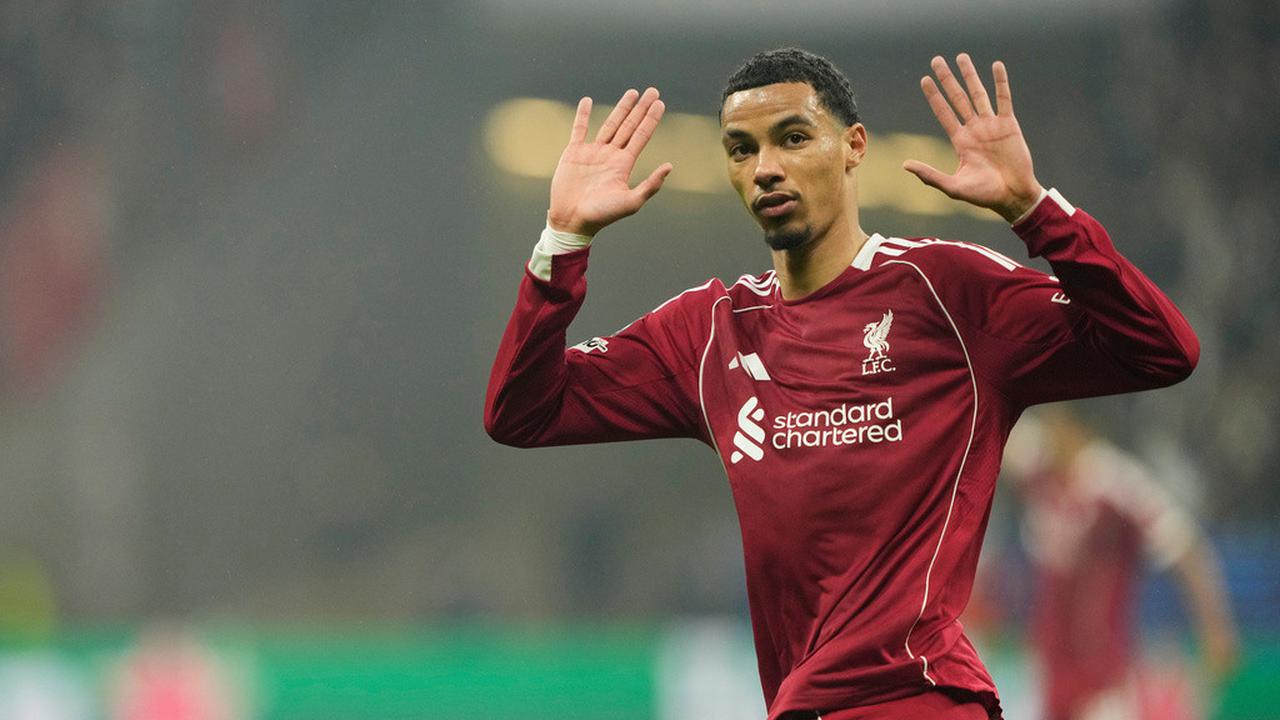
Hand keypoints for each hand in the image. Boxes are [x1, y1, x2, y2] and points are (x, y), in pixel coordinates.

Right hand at [547, 87, 673, 235]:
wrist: (572, 220)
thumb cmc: (602, 215)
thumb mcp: (631, 202)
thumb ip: (651, 185)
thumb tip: (669, 166)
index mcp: (624, 164)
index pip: (641, 136)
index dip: (651, 119)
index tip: (660, 103)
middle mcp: (610, 155)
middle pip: (629, 126)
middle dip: (641, 109)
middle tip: (653, 91)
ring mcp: (592, 152)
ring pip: (610, 124)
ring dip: (621, 108)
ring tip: (632, 93)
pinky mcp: (574, 152)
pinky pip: (579, 129)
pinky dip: (583, 115)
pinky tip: (588, 101)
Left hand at [903, 54, 1043, 222]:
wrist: (1013, 196)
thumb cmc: (984, 195)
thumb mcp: (953, 187)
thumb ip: (930, 175)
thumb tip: (905, 165)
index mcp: (960, 141)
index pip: (943, 113)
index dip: (934, 96)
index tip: (924, 80)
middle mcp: (974, 129)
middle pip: (957, 98)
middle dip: (947, 79)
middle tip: (936, 60)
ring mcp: (992, 125)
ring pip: (978, 93)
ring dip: (970, 75)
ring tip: (961, 57)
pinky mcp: (1009, 125)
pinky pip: (1004, 99)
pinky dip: (1000, 82)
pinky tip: (995, 66)